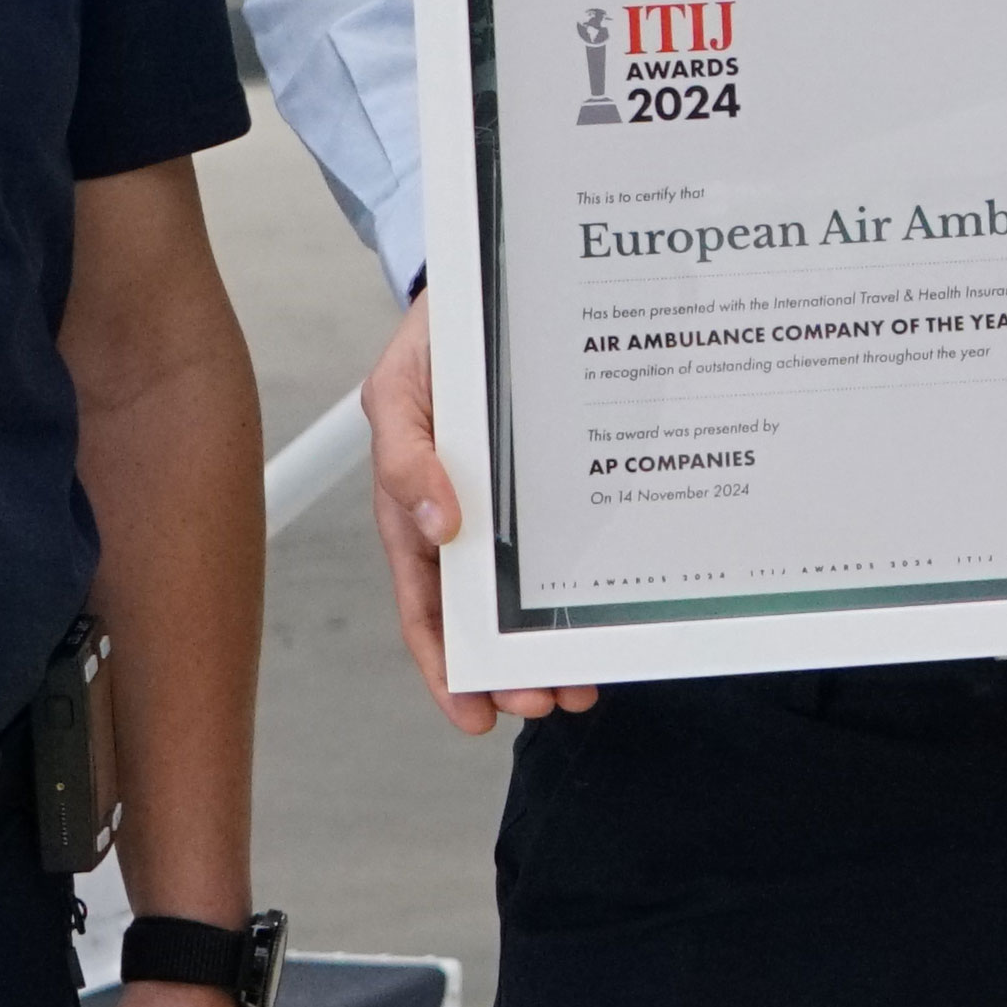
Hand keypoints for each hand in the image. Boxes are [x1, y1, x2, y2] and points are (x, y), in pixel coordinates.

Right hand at [368, 299, 586, 730]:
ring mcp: (511, 507)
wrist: (485, 293)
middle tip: (549, 701)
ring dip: (550, 644)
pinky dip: (582, 589)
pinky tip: (606, 615)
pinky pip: (568, 548)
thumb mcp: (400, 390)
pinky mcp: (553, 488)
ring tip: (582, 682)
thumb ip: (406, 456)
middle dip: (510, 670)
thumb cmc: (432, 344)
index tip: (476, 713)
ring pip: (530, 595)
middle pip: (483, 619)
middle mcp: (465, 520)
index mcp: (415, 509)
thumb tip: (437, 523)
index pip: (426, 607)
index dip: (447, 667)